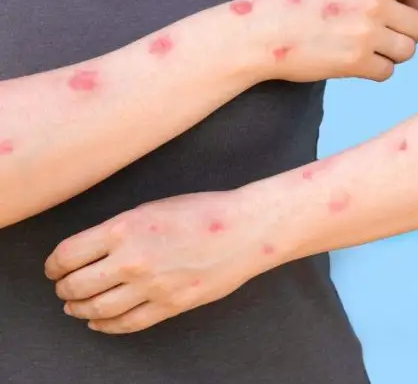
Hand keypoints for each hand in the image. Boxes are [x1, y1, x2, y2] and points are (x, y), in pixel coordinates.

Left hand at [45, 191, 268, 334]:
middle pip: (77, 285)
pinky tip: (99, 321)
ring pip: (97, 308)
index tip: (54, 268)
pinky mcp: (170, 304)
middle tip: (63, 287)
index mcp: (124, 228)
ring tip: (76, 306)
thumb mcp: (152, 208)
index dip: (54, 265)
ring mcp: (152, 286)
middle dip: (64, 288)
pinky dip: (106, 325)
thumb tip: (90, 252)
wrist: (246, 229)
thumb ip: (119, 230)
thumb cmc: (204, 211)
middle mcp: (133, 259)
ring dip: (79, 309)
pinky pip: (127, 323)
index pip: (68, 255)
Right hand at [241, 0, 417, 82]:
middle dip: (406, 34)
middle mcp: (372, 2)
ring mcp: (365, 32)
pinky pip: (387, 72)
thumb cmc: (294, 5)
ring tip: (354, 44)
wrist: (258, 33)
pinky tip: (346, 61)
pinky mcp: (356, 62)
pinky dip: (374, 70)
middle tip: (377, 32)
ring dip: (390, 53)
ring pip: (406, 52)